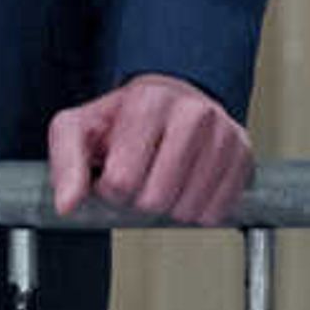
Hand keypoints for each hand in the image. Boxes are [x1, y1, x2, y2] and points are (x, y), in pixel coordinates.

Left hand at [46, 74, 253, 225]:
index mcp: (149, 102)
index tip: (113, 172)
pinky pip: (216, 212)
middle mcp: (193, 113)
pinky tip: (186, 186)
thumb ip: (66, 165)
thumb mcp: (78, 129)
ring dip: (168, 206)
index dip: (110, 189)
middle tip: (139, 178)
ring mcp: (224, 134)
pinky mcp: (244, 156)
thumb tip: (67, 205)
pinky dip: (196, 210)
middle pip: (156, 199)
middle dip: (139, 199)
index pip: (122, 181)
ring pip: (188, 209)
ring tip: (162, 179)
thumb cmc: (123, 118)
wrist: (171, 98)